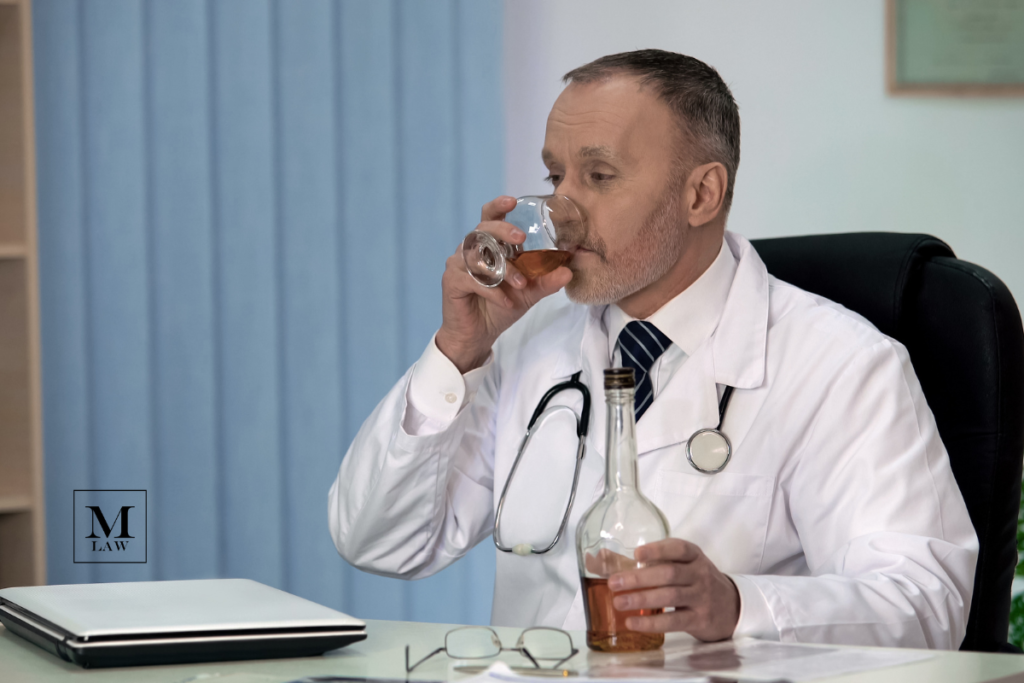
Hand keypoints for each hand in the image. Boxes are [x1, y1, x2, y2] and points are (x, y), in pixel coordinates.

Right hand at [435, 196, 571, 372]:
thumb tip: (569, 271)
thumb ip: (546, 280)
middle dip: (503, 231)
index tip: (513, 201)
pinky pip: (472, 280)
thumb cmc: (500, 306)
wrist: (479, 334)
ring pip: (479, 257)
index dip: (498, 206)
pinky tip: (505, 302)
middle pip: (482, 229)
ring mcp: (458, 264)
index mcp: (488, 245)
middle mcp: (470, 249)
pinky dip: (492, 291)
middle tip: (521, 239)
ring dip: (503, 270)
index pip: (489, 217)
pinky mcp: (451, 282)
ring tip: (520, 284)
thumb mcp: (529, 293)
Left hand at [608, 539, 739, 641]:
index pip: (678, 548)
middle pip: (669, 574)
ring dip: (641, 599)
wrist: (733, 607)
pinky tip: (632, 622)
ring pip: (670, 596)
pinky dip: (651, 622)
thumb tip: (606, 558)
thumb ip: (657, 561)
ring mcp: (702, 597)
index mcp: (695, 556)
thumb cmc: (698, 582)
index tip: (636, 554)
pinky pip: (673, 621)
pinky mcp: (700, 620)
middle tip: (614, 583)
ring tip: (619, 602)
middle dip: (639, 578)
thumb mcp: (687, 565)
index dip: (657, 550)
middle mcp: (700, 574)